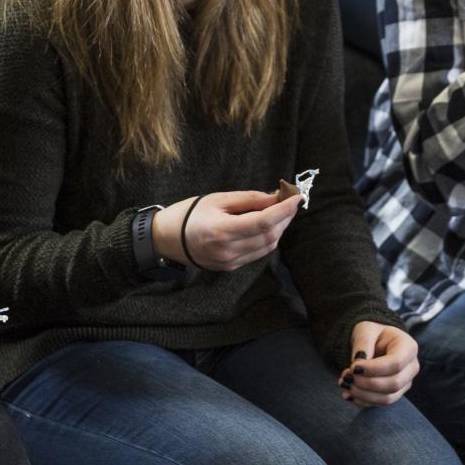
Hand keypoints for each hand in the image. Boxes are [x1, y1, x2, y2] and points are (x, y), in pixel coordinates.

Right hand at [152, 189, 299, 272]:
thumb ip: (249, 199)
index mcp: (223, 230)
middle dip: (284, 217)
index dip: (284, 210)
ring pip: (267, 246)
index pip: (264, 221)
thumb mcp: (218, 199)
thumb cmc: (190, 213)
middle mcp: (228, 250)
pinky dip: (267, 238)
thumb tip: (276, 197)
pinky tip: (267, 225)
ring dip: (279, 229)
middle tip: (290, 201)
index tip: (297, 197)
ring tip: (281, 212)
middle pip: (269, 235)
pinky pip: (257, 253)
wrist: (167, 238)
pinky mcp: (231, 267)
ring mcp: (230, 262)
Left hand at [339, 321, 419, 406]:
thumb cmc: (372, 333)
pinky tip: (347, 393)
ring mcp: (405, 383)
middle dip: (366, 383)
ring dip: (363, 395)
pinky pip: (380, 403)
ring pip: (387, 398)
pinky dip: (362, 401)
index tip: (353, 367)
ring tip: (344, 384)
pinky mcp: (395, 394)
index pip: (396, 363)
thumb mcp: (366, 329)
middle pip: (394, 383)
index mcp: (408, 347)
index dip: (374, 369)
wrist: (375, 342)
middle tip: (346, 376)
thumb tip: (358, 363)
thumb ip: (363, 343)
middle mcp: (412, 367)